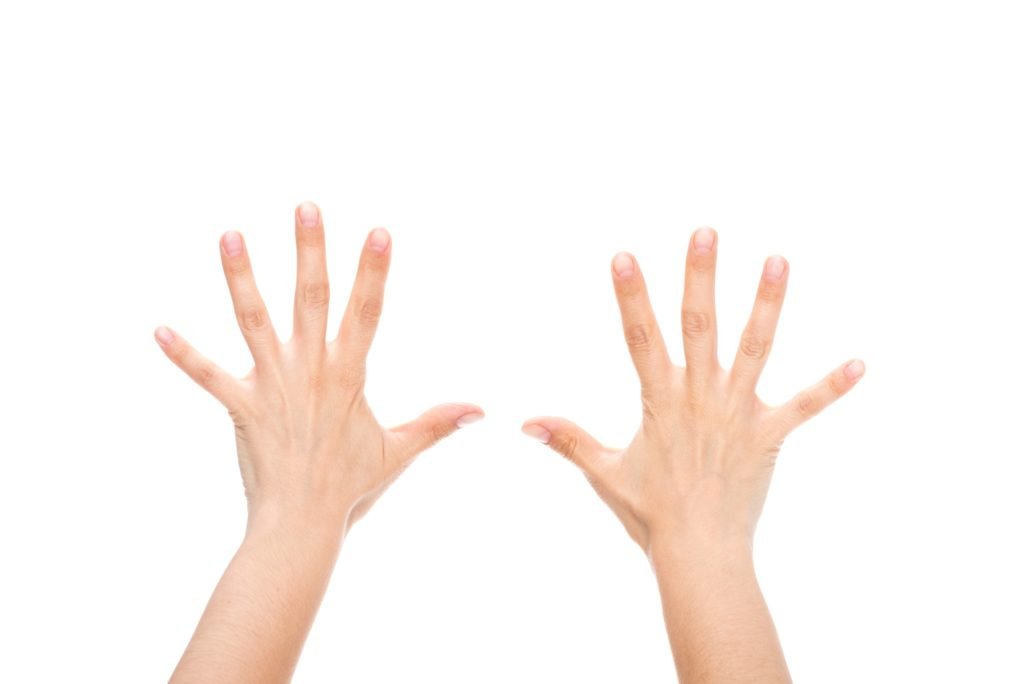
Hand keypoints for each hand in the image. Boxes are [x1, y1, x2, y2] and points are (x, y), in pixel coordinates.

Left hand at [155, 202, 483, 534]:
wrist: (304, 523)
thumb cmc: (351, 488)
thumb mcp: (400, 450)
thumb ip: (438, 423)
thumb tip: (482, 410)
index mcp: (348, 375)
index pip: (367, 312)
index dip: (374, 271)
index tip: (378, 232)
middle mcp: (311, 370)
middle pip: (311, 299)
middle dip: (309, 250)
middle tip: (305, 207)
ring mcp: (273, 385)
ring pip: (255, 322)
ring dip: (241, 279)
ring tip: (230, 236)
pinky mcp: (241, 407)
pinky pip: (209, 377)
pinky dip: (185, 355)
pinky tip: (158, 331)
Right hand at [522, 227, 863, 554]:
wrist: (698, 553)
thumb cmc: (649, 514)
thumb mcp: (603, 472)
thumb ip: (567, 440)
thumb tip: (525, 422)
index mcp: (660, 400)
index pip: (640, 337)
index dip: (630, 296)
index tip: (623, 256)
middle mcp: (700, 397)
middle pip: (700, 325)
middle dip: (700, 276)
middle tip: (705, 232)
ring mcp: (739, 413)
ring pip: (755, 348)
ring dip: (767, 304)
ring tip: (778, 260)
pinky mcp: (769, 435)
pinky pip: (805, 407)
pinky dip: (832, 386)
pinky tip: (861, 363)